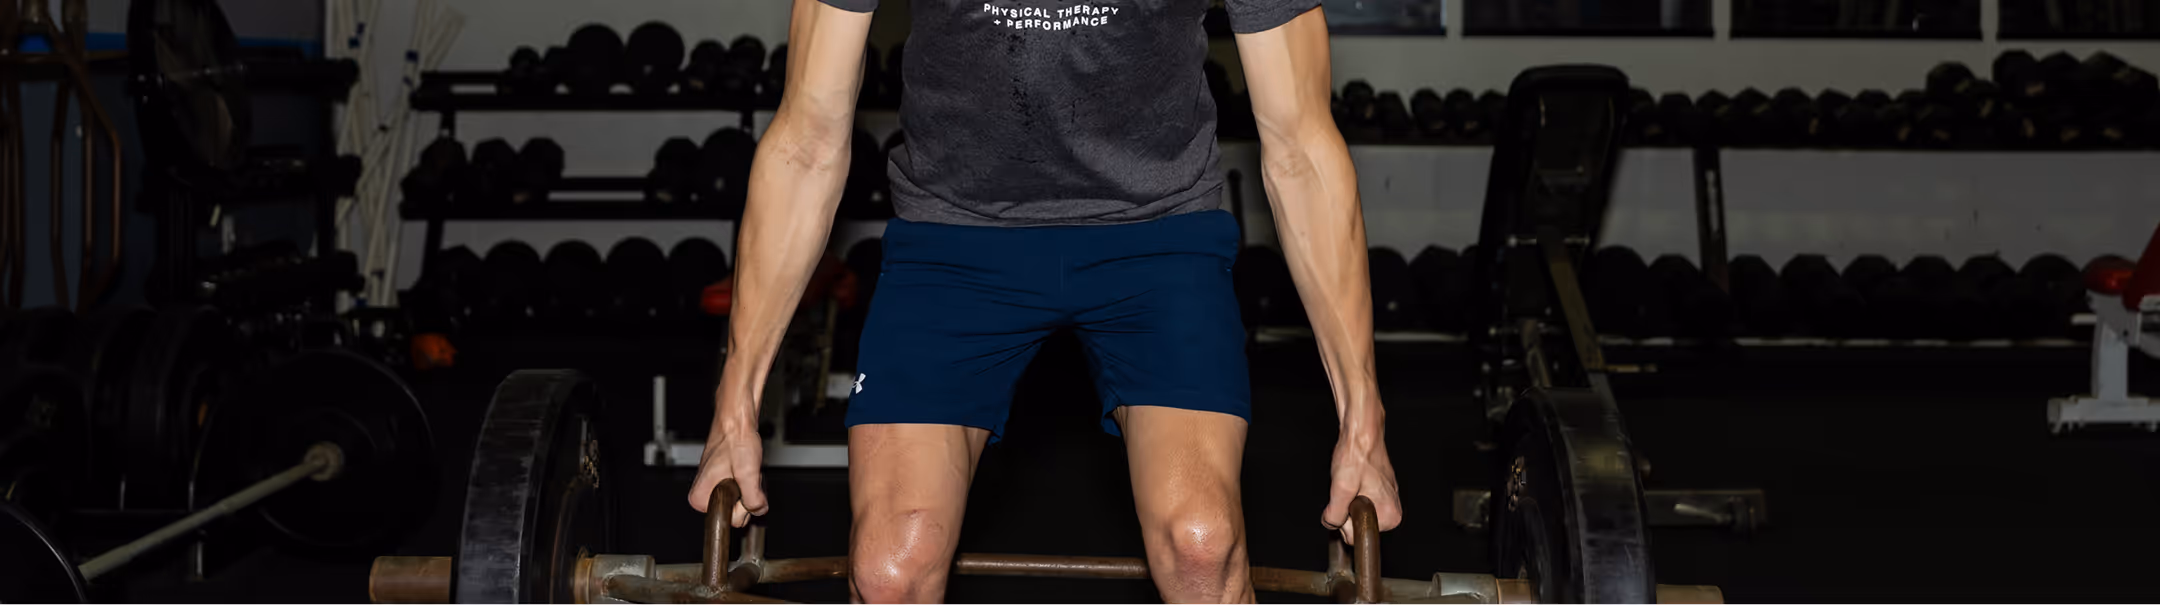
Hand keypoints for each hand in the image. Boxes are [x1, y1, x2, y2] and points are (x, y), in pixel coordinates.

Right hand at [686, 408, 768, 527]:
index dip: (742, 504)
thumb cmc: (735, 440)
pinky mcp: (723, 481)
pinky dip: (748, 482)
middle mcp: (704, 494)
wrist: (736, 421)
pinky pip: (741, 492)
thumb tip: (758, 509)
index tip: (740, 485)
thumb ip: (753, 499)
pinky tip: (746, 469)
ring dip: (749, 488)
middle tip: (744, 475)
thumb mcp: (748, 473)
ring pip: (740, 503)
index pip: (729, 519)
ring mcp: (714, 488)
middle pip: (735, 513)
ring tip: (744, 469)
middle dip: (747, 496)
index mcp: (700, 497)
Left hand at [1321, 414, 1401, 543]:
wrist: (1362, 433)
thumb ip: (1335, 514)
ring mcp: (1386, 501)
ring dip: (1348, 499)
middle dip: (1346, 508)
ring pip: (1355, 514)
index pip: (1356, 534)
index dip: (1344, 517)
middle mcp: (1392, 511)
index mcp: (1390, 515)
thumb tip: (1331, 523)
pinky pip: (1358, 502)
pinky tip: (1353, 479)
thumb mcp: (1341, 488)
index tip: (1348, 497)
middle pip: (1357, 525)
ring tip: (1352, 481)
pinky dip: (1351, 492)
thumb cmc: (1357, 455)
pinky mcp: (1379, 492)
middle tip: (1349, 487)